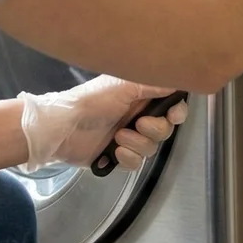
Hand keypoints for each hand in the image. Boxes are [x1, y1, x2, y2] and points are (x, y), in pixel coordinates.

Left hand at [18, 75, 189, 171]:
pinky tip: (114, 151)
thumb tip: (178, 79)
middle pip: (166, 129)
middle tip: (138, 124)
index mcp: (142, 97)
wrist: (64, 127)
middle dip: (155, 129)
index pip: (172, 106)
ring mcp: (129, 137)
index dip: (177, 112)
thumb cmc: (92, 100)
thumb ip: (153, 83)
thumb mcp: (124, 85)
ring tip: (117, 137)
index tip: (173, 115)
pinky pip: (137, 163)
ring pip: (152, 148)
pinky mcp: (119, 156)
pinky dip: (128, 157)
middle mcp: (138, 116)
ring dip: (137, 143)